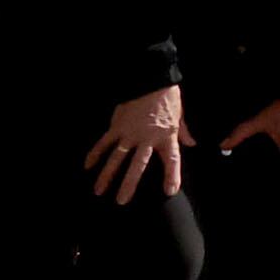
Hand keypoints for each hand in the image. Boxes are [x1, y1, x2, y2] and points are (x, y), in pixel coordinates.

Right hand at [86, 87, 189, 203]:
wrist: (151, 78)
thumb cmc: (168, 96)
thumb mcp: (180, 114)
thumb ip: (183, 132)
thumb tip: (192, 144)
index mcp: (167, 135)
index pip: (172, 159)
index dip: (172, 175)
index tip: (170, 191)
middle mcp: (147, 138)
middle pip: (138, 165)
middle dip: (129, 184)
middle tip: (122, 201)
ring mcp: (130, 133)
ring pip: (117, 158)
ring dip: (107, 175)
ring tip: (99, 191)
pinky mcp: (117, 126)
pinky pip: (104, 142)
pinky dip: (95, 153)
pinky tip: (87, 166)